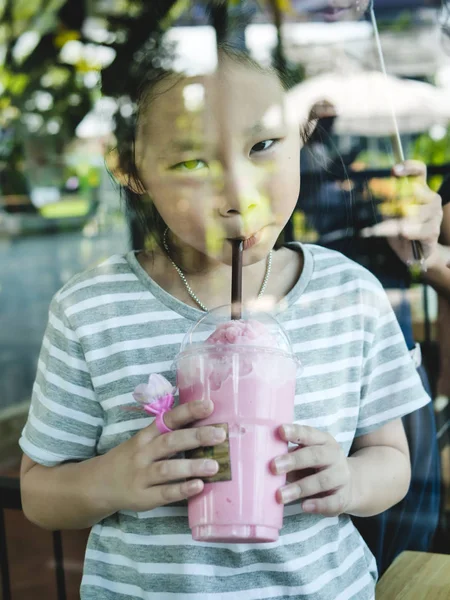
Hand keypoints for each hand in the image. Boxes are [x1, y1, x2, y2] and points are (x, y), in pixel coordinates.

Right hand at [103, 399, 224, 512]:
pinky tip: (198, 486)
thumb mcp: (143, 441)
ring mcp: (142, 476)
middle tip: (220, 434)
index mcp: (146, 435)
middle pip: (170, 442)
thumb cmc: (131, 458)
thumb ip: (167, 433)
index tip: (209, 405)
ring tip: (214, 465)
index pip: (168, 419)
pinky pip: (164, 493)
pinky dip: (182, 489)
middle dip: (196, 437)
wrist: (99, 484)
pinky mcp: (143, 497)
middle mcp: (143, 453)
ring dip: (191, 466)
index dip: (188, 411)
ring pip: (167, 469)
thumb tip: (205, 423)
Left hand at [272, 424, 352, 515]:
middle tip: (273, 467)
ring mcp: (341, 476)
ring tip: (280, 495)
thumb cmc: (316, 466)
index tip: (280, 431)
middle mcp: (334, 455)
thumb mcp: (306, 455)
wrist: (350, 484)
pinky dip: (318, 504)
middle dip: (294, 461)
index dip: (295, 432)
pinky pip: (333, 501)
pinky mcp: (343, 497)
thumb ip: (289, 456)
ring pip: (322, 481)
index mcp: (323, 440)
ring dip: (299, 488)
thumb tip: (261, 461)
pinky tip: (304, 506)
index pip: (309, 434)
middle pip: (315, 456)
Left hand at [360, 161, 441, 265]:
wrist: (412, 254)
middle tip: (386, 211)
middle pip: (414, 190)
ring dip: (398, 221)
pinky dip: (408, 232)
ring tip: (391, 229)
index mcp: (420, 190)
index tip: (394, 171)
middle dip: (397, 201)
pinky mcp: (434, 230)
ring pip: (414, 212)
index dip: (409, 167)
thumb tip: (386, 191)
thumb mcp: (389, 212)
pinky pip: (419, 229)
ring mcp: (435, 214)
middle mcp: (431, 198)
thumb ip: (389, 200)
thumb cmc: (399, 230)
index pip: (419, 171)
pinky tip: (403, 234)